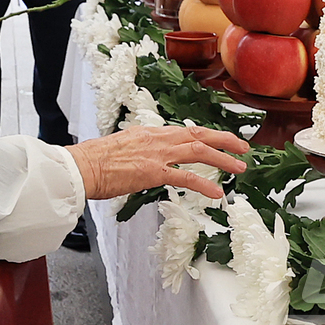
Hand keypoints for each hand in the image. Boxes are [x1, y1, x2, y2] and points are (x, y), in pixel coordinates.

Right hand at [66, 125, 249, 199]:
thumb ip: (141, 150)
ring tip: (240, 167)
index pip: (185, 131)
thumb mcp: (123, 147)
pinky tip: (218, 193)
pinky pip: (184, 178)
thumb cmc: (95, 160)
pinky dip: (204, 184)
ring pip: (198, 152)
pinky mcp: (152, 172)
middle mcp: (157, 139)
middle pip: (198, 135)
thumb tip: (149, 157)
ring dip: (223, 159)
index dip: (207, 135)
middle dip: (224, 140)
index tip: (222, 140)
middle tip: (243, 147)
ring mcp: (156, 155)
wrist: (81, 166)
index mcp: (150, 133)